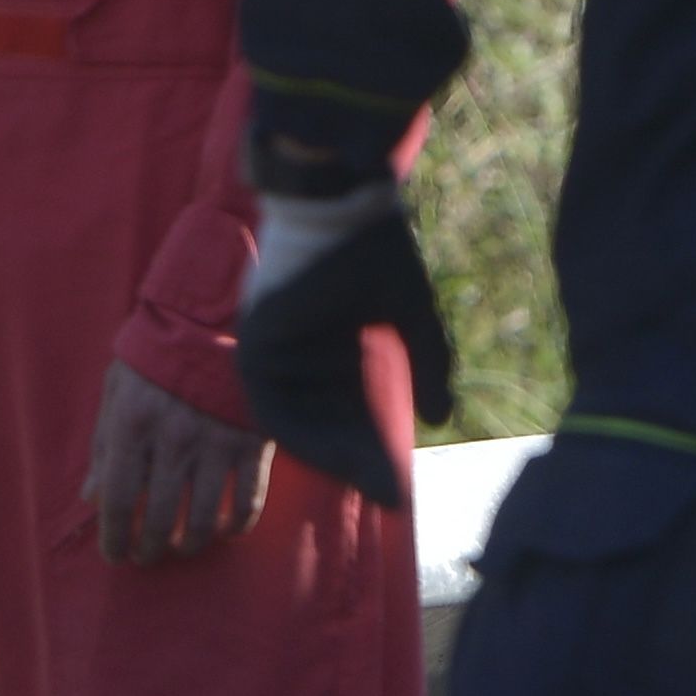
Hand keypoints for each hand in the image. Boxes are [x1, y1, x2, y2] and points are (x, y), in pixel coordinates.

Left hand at [82, 361, 270, 565]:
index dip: (114, 536)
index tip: (114, 555)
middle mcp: (173, 439)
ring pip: (203, 519)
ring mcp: (216, 442)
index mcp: (132, 424)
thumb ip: (102, 445)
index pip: (117, 498)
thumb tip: (91, 497)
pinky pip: (247, 501)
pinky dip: (236, 526)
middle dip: (150, 548)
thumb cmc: (154, 357)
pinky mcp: (253, 442)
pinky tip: (225, 532)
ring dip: (189, 543)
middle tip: (146, 556)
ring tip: (181, 547)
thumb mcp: (115, 391)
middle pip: (159, 517)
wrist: (214, 318)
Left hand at [232, 181, 457, 511]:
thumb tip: (441, 419)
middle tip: (394, 497)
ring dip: (337, 458)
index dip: (375, 451)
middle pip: (326, 428)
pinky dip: (306, 436)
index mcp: (329, 347)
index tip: (402, 486)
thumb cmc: (372, 246)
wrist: (340, 199)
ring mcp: (272, 352)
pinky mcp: (254, 344)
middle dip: (361, 464)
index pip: (350, 414)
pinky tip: (344, 457)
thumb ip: (428, 364)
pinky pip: (272, 409)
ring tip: (377, 481)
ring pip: (299, 427)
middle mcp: (298, 356)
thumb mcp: (410, 314)